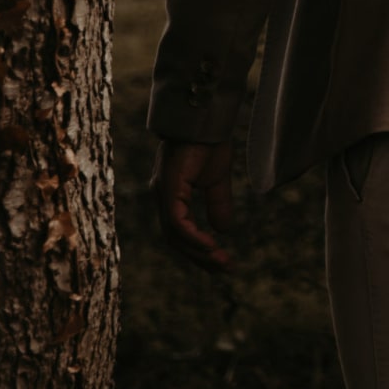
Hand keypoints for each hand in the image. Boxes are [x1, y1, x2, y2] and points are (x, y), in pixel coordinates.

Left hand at [152, 138, 235, 271]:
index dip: (200, 249)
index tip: (223, 261)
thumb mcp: (217, 180)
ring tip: (221, 262)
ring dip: (198, 252)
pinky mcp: (168, 189)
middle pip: (176, 239)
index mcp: (171, 195)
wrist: (204, 120)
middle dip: (200, 257)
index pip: (180, 231)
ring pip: (175, 235)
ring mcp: (163, 194)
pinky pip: (176, 222)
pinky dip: (192, 236)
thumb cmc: (208, 143)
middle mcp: (162, 197)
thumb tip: (223, 229)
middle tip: (225, 268)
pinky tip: (210, 245)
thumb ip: (217, 203)